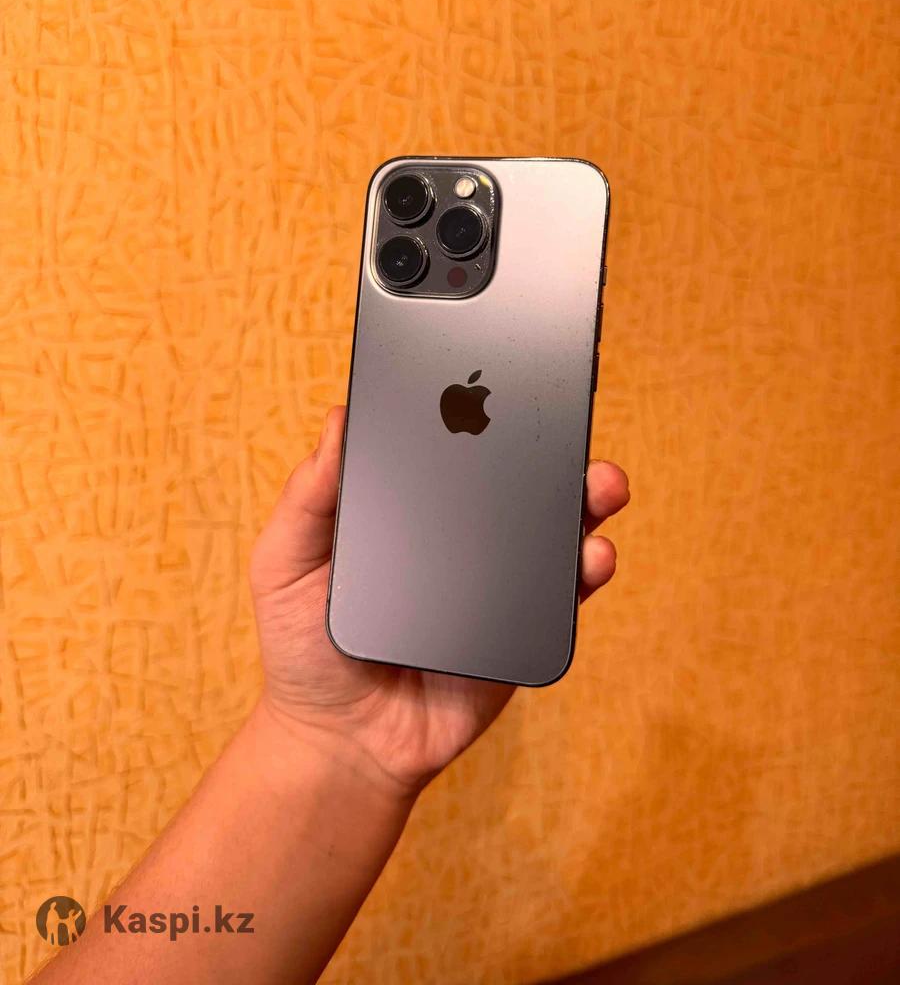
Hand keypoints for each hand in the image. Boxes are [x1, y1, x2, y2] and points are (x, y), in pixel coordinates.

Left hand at [250, 407, 629, 799]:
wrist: (340, 744)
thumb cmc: (303, 650)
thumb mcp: (285, 563)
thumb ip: (309, 497)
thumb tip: (339, 419)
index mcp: (409, 512)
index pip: (451, 452)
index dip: (479, 415)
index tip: (501, 382)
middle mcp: (460, 538)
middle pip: (514, 482)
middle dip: (550, 449)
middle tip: (566, 426)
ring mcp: (496, 583)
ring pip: (551, 531)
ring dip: (585, 501)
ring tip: (598, 485)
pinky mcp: (519, 630)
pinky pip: (562, 596)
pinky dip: (585, 570)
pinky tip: (592, 554)